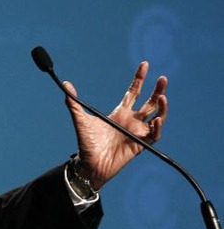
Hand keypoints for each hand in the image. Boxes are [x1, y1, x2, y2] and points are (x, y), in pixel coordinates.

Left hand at [64, 61, 167, 189]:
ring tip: (163, 97)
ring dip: (162, 107)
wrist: (90, 164)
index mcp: (119, 112)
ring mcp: (136, 132)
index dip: (139, 78)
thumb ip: (73, 102)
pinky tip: (157, 119)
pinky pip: (153, 135)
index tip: (145, 64)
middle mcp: (131, 120)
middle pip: (149, 102)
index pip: (133, 92)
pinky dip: (157, 127)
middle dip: (157, 90)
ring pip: (156, 117)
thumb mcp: (80, 119)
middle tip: (162, 78)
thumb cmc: (86, 143)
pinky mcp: (140, 145)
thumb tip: (65, 84)